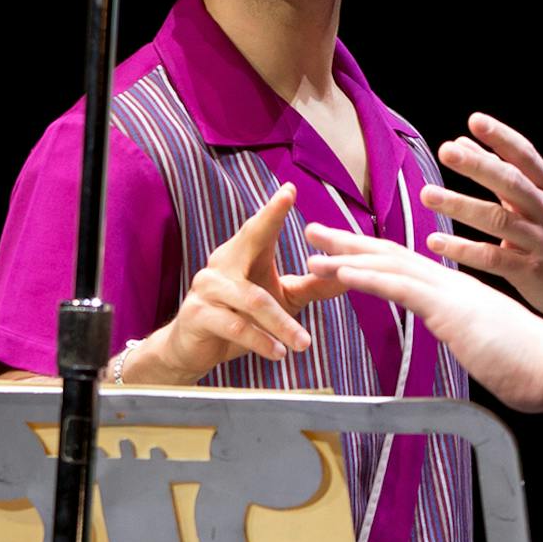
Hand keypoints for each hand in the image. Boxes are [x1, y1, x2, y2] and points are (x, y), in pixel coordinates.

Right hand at [131, 185, 341, 385]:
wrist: (194, 350)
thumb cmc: (241, 318)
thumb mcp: (282, 300)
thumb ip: (312, 286)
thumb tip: (349, 274)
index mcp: (242, 255)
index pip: (260, 228)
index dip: (274, 209)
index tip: (290, 189)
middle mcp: (222, 264)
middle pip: (249, 239)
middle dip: (268, 219)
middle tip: (286, 199)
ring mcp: (207, 287)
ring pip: (253, 299)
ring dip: (282, 324)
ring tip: (303, 343)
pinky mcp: (198, 315)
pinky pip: (234, 325)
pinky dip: (260, 340)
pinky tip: (278, 352)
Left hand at [303, 226, 542, 413]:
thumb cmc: (530, 364)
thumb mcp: (487, 344)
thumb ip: (470, 337)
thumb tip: (465, 342)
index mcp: (457, 292)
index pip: (406, 267)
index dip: (371, 255)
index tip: (343, 250)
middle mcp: (451, 284)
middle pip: (391, 254)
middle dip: (349, 242)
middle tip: (314, 230)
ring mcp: (451, 293)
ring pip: (389, 264)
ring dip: (346, 255)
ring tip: (313, 248)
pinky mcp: (450, 309)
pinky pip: (400, 287)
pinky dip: (366, 276)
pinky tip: (340, 272)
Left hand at [423, 113, 542, 326]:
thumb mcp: (538, 202)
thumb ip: (500, 173)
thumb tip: (463, 142)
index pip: (526, 157)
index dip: (502, 138)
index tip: (476, 121)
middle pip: (511, 183)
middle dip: (479, 166)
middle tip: (447, 151)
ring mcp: (539, 241)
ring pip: (498, 220)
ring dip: (461, 205)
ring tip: (428, 195)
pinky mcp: (530, 271)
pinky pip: (493, 258)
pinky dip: (464, 250)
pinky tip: (436, 242)